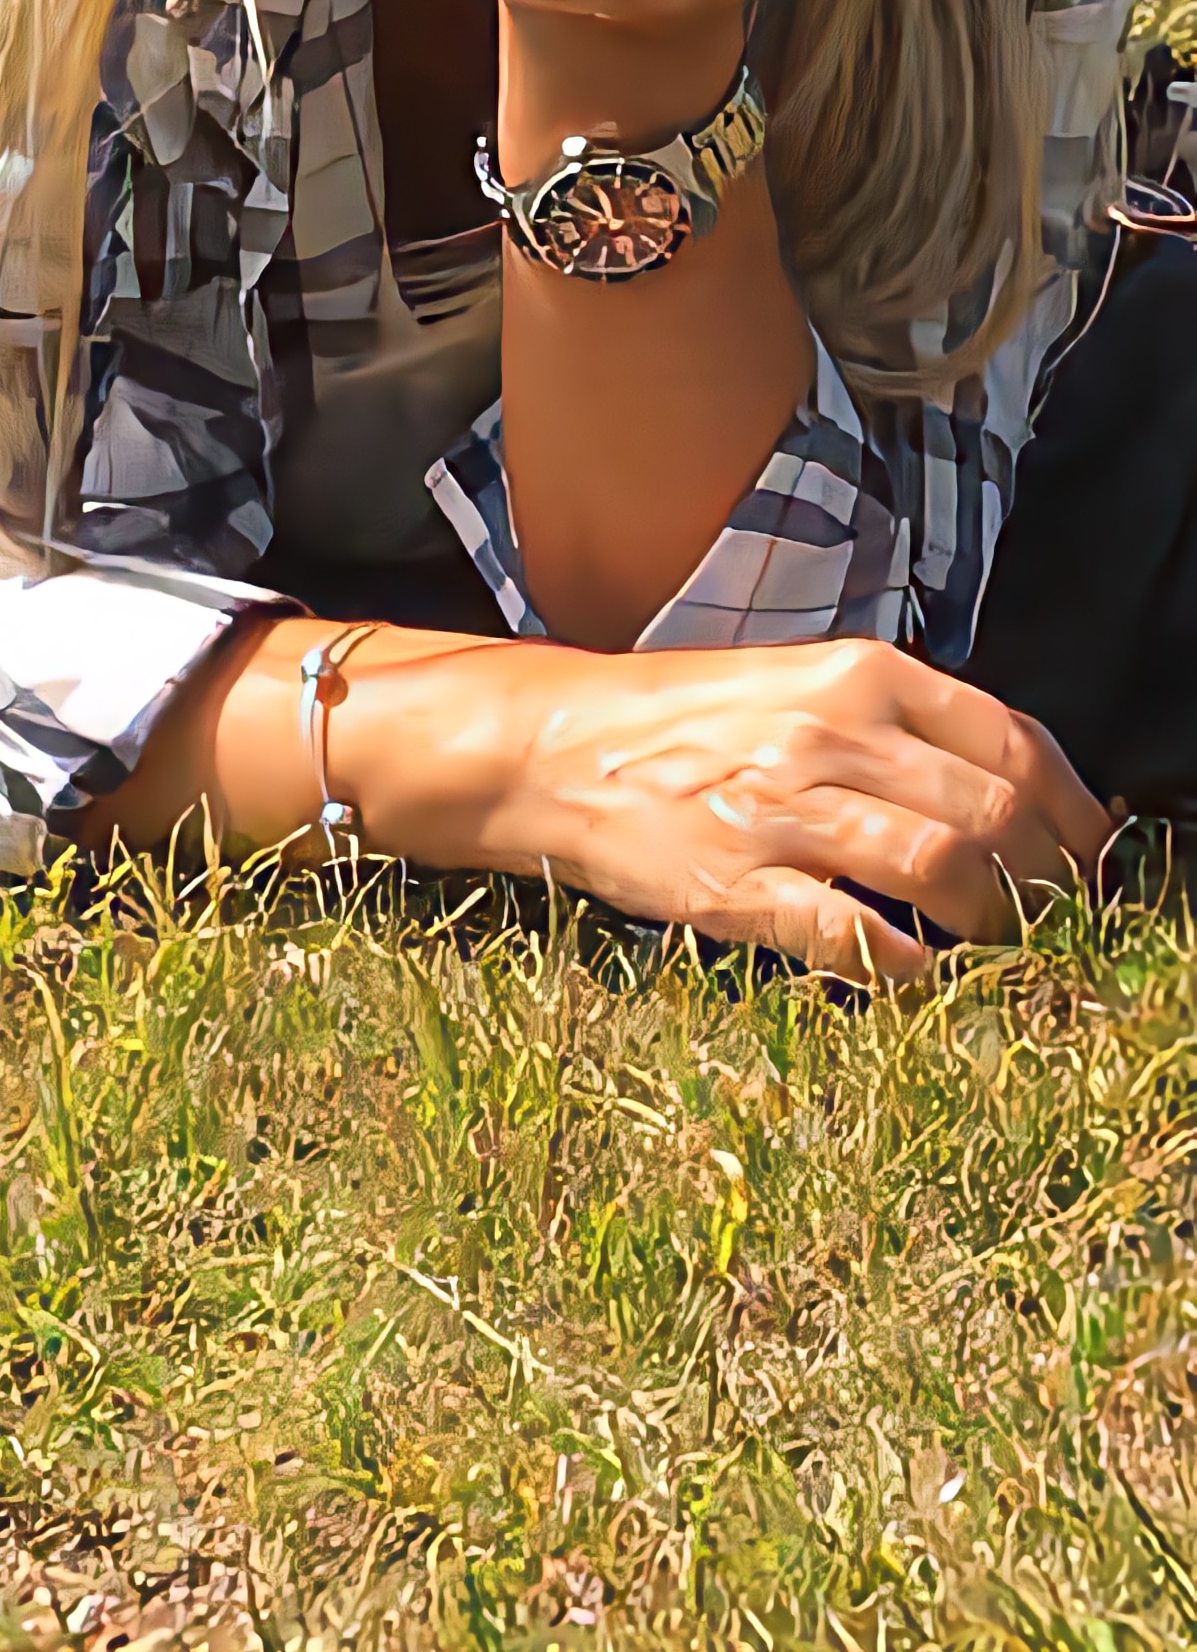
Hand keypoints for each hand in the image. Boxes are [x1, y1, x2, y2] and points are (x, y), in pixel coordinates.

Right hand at [426, 636, 1109, 984]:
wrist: (560, 743)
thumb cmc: (692, 718)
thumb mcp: (806, 681)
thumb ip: (902, 722)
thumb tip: (1011, 786)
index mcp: (863, 674)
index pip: (1014, 743)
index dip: (1074, 812)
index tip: (1091, 857)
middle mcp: (835, 732)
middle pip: (995, 817)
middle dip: (1049, 885)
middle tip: (1060, 923)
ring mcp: (786, 809)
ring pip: (944, 872)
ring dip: (993, 927)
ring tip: (994, 949)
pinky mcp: (738, 883)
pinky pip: (853, 937)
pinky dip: (905, 969)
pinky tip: (915, 977)